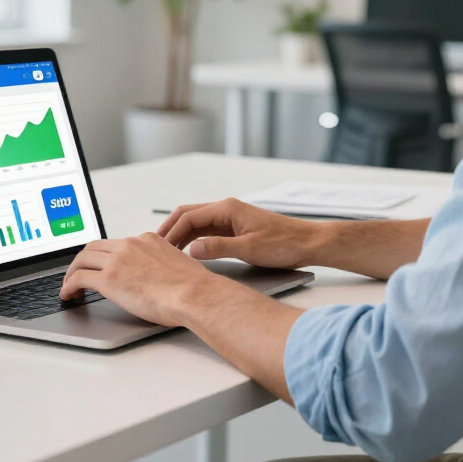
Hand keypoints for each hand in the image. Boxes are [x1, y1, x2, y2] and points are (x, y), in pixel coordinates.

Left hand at [59, 233, 217, 326]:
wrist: (193, 294)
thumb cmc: (192, 287)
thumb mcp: (176, 264)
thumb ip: (161, 264)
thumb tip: (157, 277)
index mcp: (146, 240)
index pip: (116, 244)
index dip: (103, 255)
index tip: (99, 264)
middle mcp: (130, 245)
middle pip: (93, 246)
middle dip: (82, 260)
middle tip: (77, 273)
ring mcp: (117, 260)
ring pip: (82, 259)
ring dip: (71, 272)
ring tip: (68, 286)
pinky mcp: (109, 279)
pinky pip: (79, 278)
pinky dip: (68, 286)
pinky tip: (68, 295)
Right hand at [158, 197, 322, 267]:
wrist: (307, 243)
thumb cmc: (283, 244)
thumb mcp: (249, 249)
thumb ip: (218, 248)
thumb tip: (191, 250)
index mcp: (227, 209)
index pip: (189, 216)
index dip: (172, 232)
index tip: (159, 248)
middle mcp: (226, 209)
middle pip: (189, 215)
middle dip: (171, 229)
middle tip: (155, 248)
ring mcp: (231, 218)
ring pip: (197, 223)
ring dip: (181, 235)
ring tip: (167, 252)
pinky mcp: (236, 228)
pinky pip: (208, 230)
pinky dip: (194, 239)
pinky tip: (189, 252)